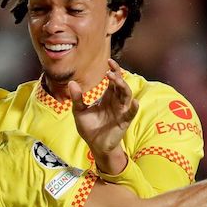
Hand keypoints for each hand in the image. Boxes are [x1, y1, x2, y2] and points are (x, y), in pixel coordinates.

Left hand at [70, 59, 138, 173]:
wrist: (94, 145)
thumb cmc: (89, 127)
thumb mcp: (79, 112)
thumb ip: (77, 98)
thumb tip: (71, 83)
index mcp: (107, 97)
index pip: (113, 80)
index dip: (113, 70)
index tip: (109, 61)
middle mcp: (116, 101)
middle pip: (121, 85)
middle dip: (117, 77)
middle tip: (110, 72)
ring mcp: (121, 111)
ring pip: (126, 96)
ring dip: (123, 87)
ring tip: (116, 80)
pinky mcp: (124, 121)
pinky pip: (130, 113)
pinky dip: (133, 108)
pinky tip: (135, 102)